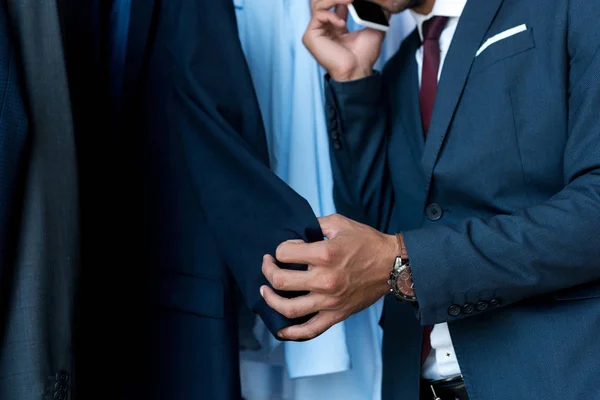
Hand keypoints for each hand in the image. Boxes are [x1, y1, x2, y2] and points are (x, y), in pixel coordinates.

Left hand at [260, 214, 397, 339]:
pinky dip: (292, 333)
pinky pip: (310, 330)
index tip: (287, 247)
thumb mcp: (339, 223)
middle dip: (268, 270)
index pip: (284, 253)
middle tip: (268, 264)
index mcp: (324, 254)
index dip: (281, 248)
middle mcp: (324, 279)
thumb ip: (314, 225)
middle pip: (280, 281)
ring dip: (271, 300)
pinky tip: (280, 329)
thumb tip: (295, 234)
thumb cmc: (367, 242)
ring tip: (266, 291)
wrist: (392, 265)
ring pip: (289, 308)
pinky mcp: (336, 315)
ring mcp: (329, 301)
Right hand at [304, 0, 386, 81]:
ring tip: (350, 0)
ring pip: (319, 3)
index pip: (335, 2)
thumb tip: (386, 3)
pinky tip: (342, 23)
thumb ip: (376, 13)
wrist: (357, 71)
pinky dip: (331, 15)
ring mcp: (316, 30)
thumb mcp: (374, 27)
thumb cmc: (364, 55)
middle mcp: (324, 26)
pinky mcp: (310, 36)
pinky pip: (318, 15)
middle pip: (323, 0)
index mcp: (336, 25)